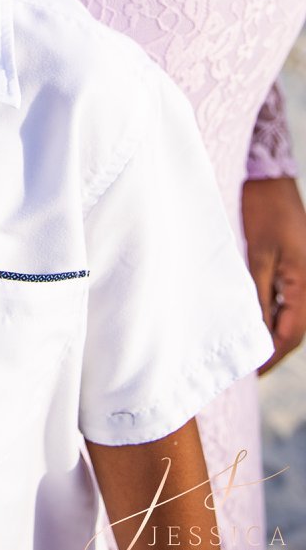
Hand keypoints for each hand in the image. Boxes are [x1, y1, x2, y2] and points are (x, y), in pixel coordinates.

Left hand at [241, 175, 305, 372]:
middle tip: (249, 367)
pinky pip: (290, 300)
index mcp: (305, 284)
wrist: (270, 177)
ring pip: (293, 316)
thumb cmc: (263, 209)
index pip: (291, 334)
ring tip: (251, 348)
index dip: (272, 356)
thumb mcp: (257, 253)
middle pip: (295, 330)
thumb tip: (258, 331)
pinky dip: (274, 313)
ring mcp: (305, 276)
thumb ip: (258, 293)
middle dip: (274, 350)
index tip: (252, 372)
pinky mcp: (297, 268)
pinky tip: (257, 318)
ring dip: (274, 332)